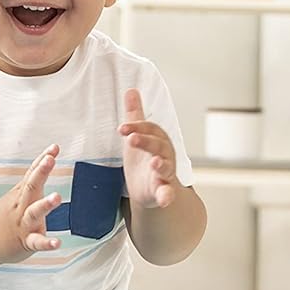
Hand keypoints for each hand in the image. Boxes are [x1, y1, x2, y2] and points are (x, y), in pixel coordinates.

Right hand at [0, 144, 61, 263]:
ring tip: (57, 197)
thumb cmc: (7, 216)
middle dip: (41, 173)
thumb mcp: (16, 194)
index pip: (32, 174)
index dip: (43, 160)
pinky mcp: (25, 242)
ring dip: (45, 204)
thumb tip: (48, 156)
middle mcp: (21, 207)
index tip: (54, 148)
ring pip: (33, 213)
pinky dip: (46, 243)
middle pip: (31, 187)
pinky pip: (36, 242)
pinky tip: (57, 243)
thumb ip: (32, 177)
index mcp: (20, 195)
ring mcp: (23, 224)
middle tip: (50, 160)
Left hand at [119, 88, 177, 208]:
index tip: (122, 129)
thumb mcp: (137, 137)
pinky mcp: (163, 191)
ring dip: (161, 165)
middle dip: (146, 142)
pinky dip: (167, 196)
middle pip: (158, 146)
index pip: (150, 130)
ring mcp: (165, 174)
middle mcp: (165, 155)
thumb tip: (131, 90)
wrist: (150, 190)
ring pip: (166, 168)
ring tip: (155, 163)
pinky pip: (167, 193)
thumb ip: (135, 116)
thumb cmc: (144, 161)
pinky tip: (165, 199)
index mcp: (158, 140)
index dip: (137, 127)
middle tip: (132, 139)